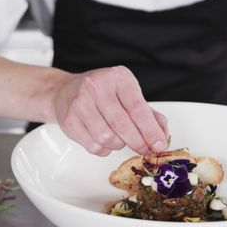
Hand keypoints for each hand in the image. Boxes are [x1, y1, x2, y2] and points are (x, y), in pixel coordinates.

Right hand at [52, 65, 169, 155]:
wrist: (65, 91)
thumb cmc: (101, 94)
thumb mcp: (127, 94)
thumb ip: (148, 114)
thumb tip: (162, 135)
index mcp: (118, 77)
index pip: (138, 108)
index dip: (150, 130)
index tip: (158, 145)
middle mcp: (97, 86)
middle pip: (122, 125)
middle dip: (137, 142)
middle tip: (144, 149)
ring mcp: (81, 103)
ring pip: (107, 138)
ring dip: (118, 144)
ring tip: (118, 138)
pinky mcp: (70, 120)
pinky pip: (93, 146)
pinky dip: (104, 149)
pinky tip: (103, 140)